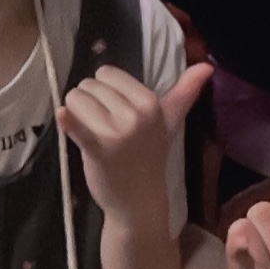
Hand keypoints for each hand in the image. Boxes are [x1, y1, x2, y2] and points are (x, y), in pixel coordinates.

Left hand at [62, 62, 208, 225]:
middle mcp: (135, 114)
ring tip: (93, 134)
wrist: (139, 201)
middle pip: (88, 85)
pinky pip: (76, 126)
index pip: (106, 73)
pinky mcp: (97, 150)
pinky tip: (62, 116)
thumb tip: (207, 67)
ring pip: (75, 100)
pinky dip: (67, 120)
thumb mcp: (170, 122)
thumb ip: (186, 91)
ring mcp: (117, 133)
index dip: (103, 91)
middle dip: (90, 102)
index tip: (114, 111)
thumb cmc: (151, 157)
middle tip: (104, 127)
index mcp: (150, 103)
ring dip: (77, 115)